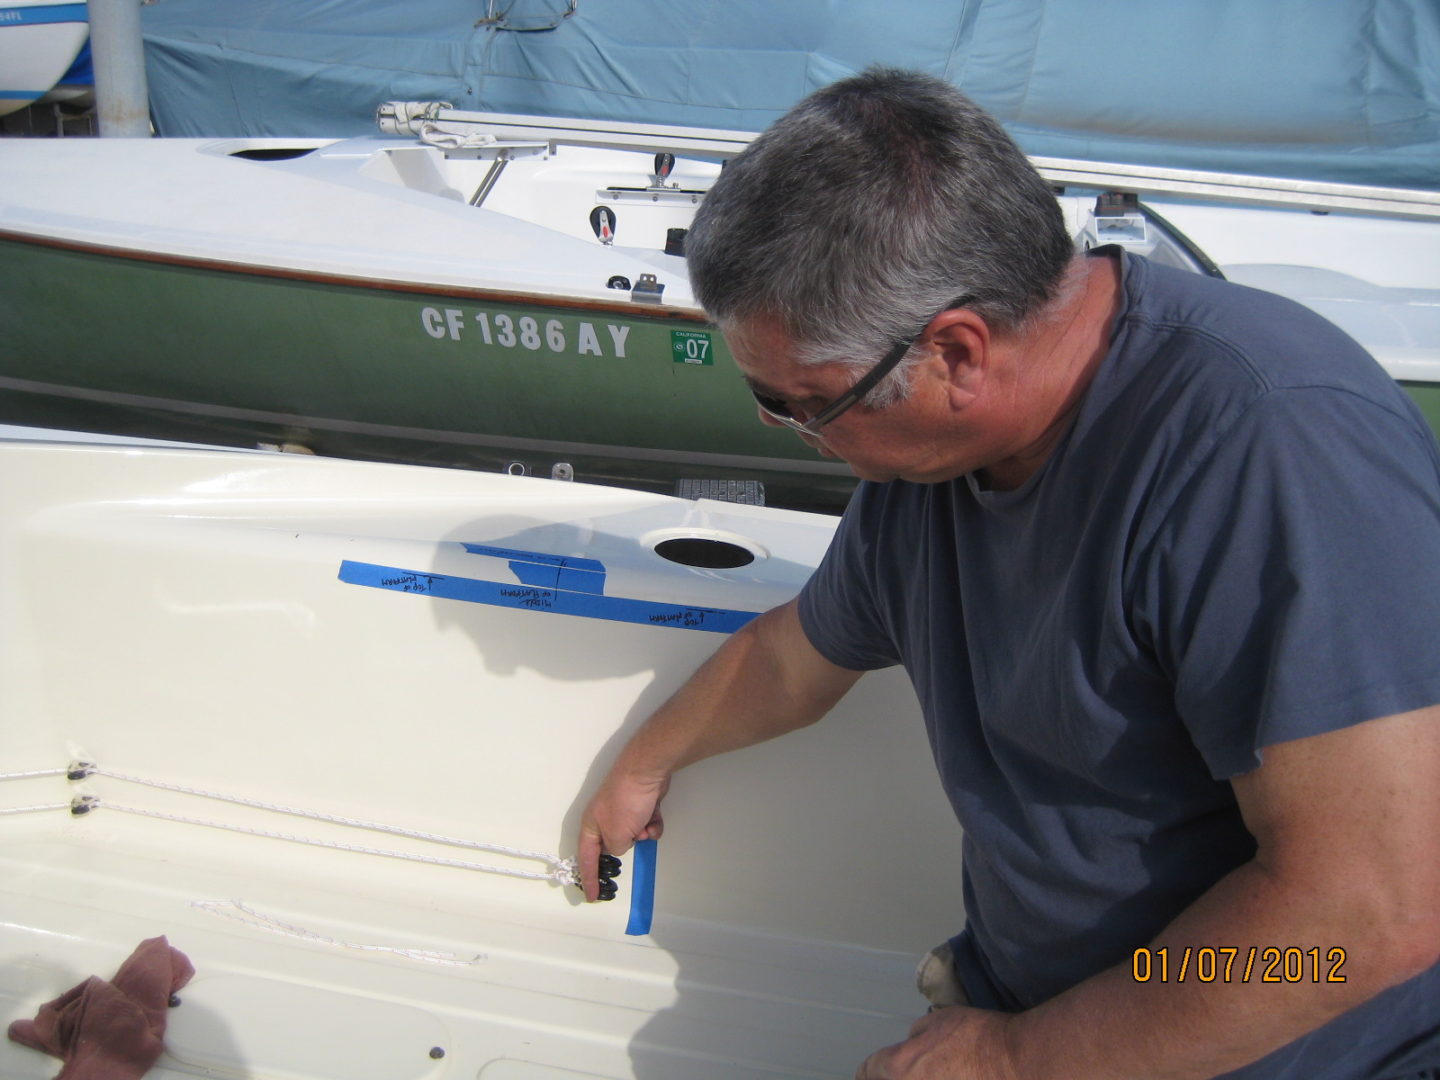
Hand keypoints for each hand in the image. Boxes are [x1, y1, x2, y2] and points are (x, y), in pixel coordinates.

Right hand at [577, 767, 669, 901]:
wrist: (645, 771)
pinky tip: (656, 818)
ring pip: (634, 835)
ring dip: (643, 835)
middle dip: (627, 846)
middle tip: (634, 841)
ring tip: (646, 825)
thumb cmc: (625, 803)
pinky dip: (652, 824)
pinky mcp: (641, 805)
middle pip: (613, 845)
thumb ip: (616, 849)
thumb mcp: (616, 835)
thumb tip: (621, 846)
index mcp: (591, 826)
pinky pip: (646, 824)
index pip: (586, 858)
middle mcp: (604, 819)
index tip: (591, 897)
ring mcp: (623, 811)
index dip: (589, 879)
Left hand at [857, 1006, 1017, 1079]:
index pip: (867, 1071)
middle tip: (890, 1074)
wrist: (1014, 1061)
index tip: (865, 1074)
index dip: (865, 1072)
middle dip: (886, 1079)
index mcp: (899, 1067)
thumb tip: (911, 1046)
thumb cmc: (978, 1038)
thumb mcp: (936, 1021)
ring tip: (924, 1075)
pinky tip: (947, 1077)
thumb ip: (914, 1036)